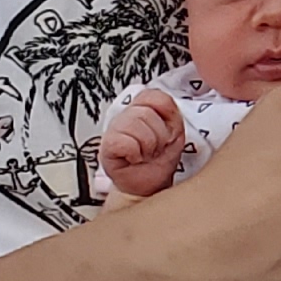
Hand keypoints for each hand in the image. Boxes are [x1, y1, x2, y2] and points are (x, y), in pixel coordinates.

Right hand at [94, 89, 185, 203]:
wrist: (151, 185)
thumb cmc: (160, 159)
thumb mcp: (175, 131)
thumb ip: (171, 111)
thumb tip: (167, 102)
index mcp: (142, 107)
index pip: (153, 95)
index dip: (166, 114)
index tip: (168, 129)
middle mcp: (126, 115)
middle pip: (145, 112)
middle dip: (158, 134)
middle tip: (156, 147)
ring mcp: (113, 129)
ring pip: (135, 124)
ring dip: (148, 145)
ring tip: (146, 153)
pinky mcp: (106, 146)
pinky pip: (124, 142)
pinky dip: (135, 153)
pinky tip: (134, 159)